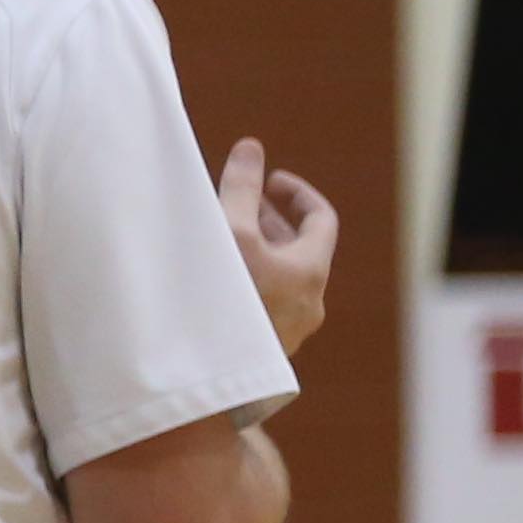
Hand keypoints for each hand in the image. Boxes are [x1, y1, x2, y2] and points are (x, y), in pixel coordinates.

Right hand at [219, 140, 333, 356]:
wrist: (202, 374)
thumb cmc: (218, 298)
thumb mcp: (229, 230)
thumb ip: (240, 187)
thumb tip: (251, 148)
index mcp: (309, 271)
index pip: (320, 219)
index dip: (297, 193)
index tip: (268, 180)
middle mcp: (308, 304)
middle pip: (299, 249)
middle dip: (270, 221)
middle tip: (240, 204)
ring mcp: (287, 331)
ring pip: (280, 278)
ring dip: (256, 252)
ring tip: (223, 239)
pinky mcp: (263, 351)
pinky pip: (264, 304)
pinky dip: (248, 282)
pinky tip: (214, 281)